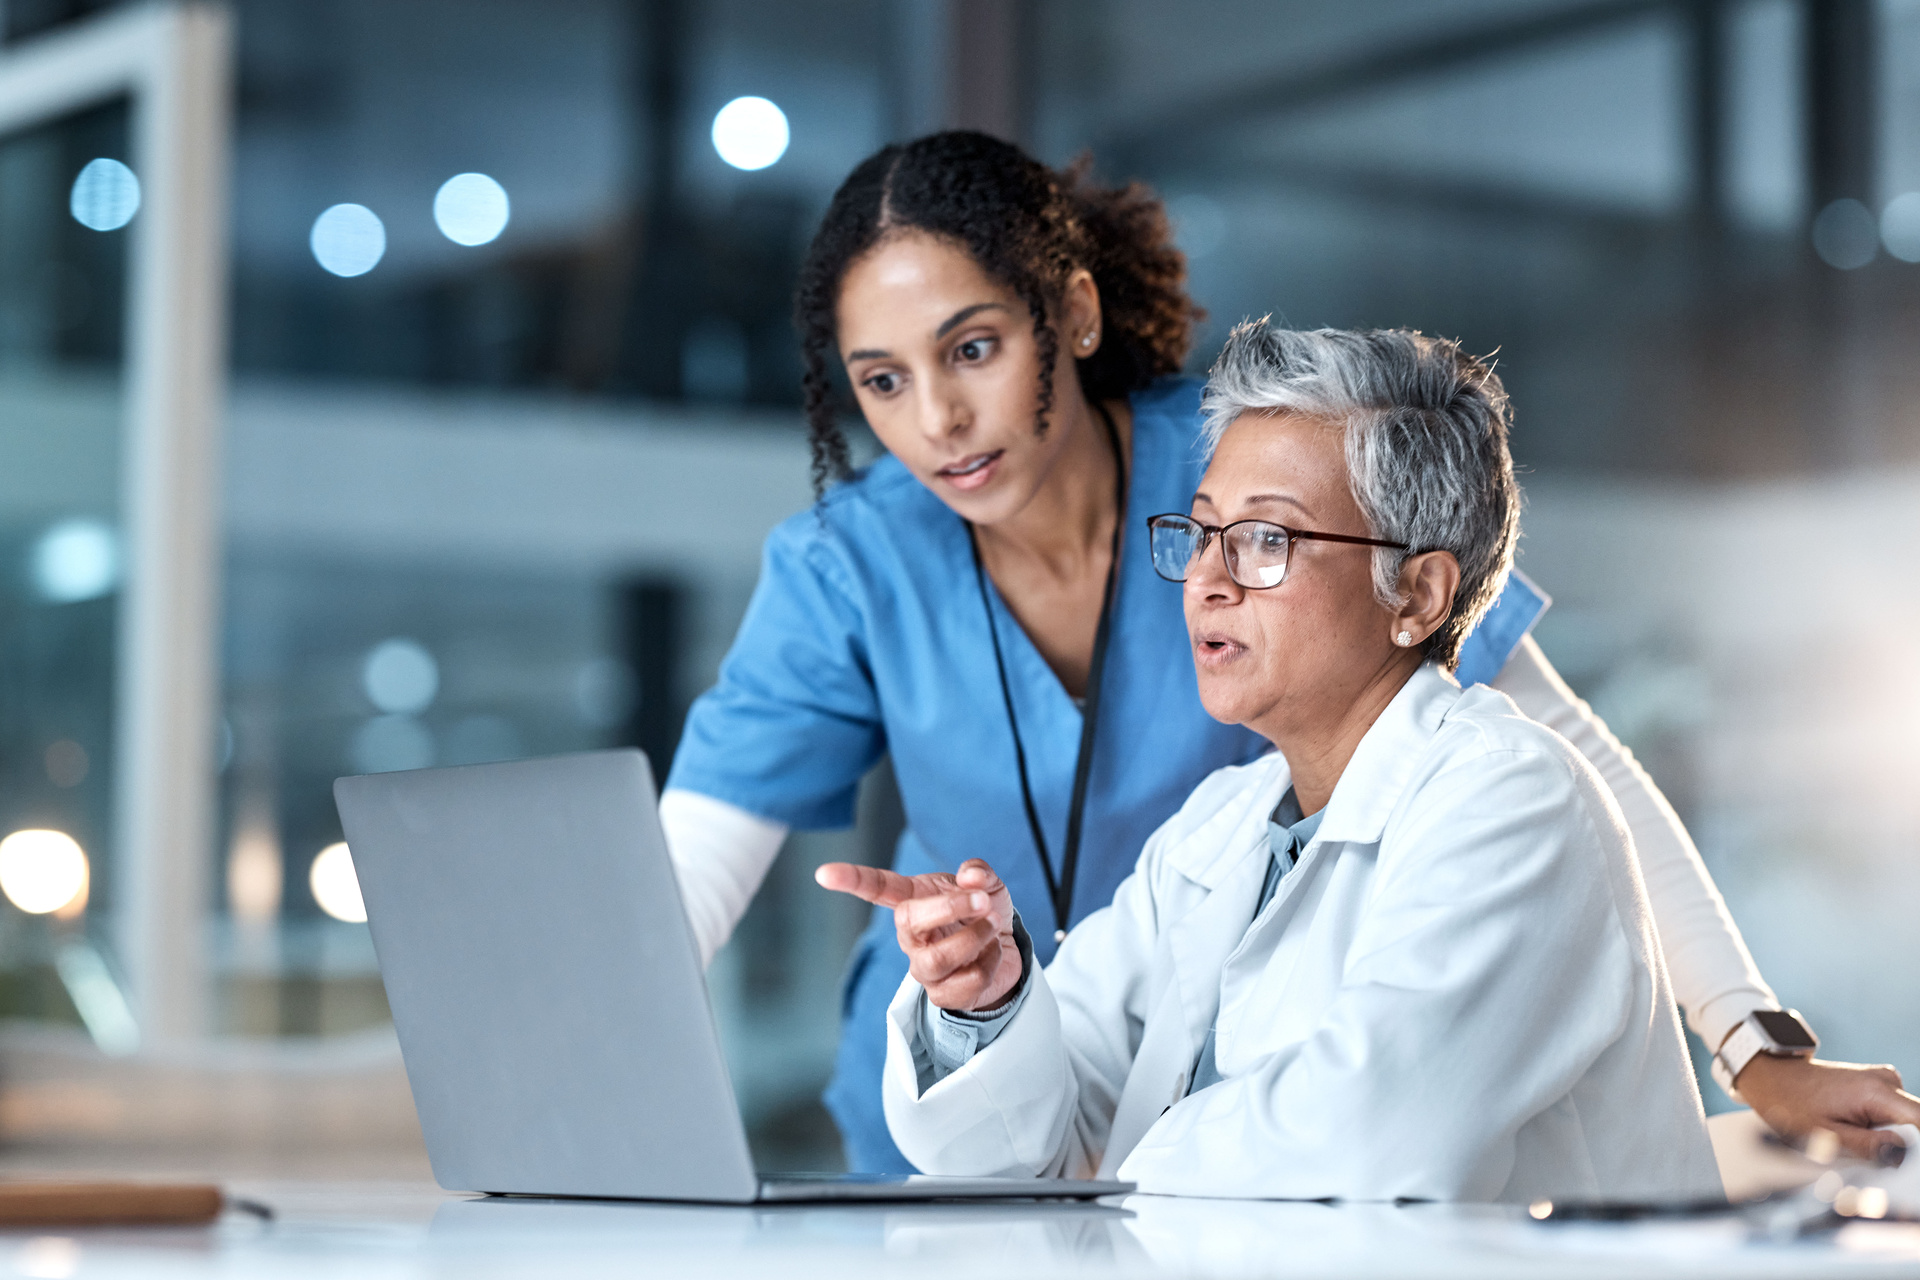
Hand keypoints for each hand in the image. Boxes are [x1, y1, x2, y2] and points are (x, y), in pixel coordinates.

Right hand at [815, 858, 1021, 1012]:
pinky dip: (990, 963)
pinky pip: (966, 982)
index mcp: (913, 901)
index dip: (851, 880)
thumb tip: (970, 875)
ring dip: (974, 938)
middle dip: (949, 908)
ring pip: (938, 958)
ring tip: (993, 926)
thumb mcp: (986, 884)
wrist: (1005, 951)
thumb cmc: (982, 913)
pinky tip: (991, 954)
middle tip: (982, 900)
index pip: (877, 888)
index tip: (824, 873)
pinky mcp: (943, 995)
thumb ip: (979, 873)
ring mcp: (923, 967)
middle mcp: (911, 936)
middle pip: (909, 921)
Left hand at [1735, 1054, 1919, 1163]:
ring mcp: (1884, 1081)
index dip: (1918, 1150)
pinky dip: (1883, 1129)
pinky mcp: (1879, 1086)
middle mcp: (1887, 1081)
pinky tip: (1860, 1135)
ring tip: (1859, 1145)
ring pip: (1906, 1121)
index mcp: (1877, 1092)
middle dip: (1904, 1147)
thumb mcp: (1827, 1136)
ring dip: (1892, 1139)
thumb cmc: (1791, 1104)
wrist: (1773, 1077)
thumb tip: (1904, 1155)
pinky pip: (1894, 1114)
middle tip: (1874, 1161)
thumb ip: (1870, 1148)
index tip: (1907, 1169)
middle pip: (1916, 1123)